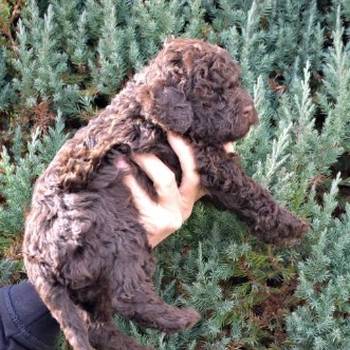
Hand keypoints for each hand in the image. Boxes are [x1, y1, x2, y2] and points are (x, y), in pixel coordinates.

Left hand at [122, 132, 204, 247]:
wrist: (126, 247)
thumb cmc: (142, 215)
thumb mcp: (160, 197)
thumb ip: (168, 176)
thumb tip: (166, 143)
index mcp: (189, 199)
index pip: (205, 173)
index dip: (210, 155)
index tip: (204, 134)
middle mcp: (185, 208)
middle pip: (193, 173)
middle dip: (183, 149)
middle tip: (169, 131)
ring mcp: (172, 217)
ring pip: (167, 180)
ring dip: (149, 160)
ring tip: (133, 150)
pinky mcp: (156, 224)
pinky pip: (142, 194)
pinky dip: (130, 178)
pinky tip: (120, 168)